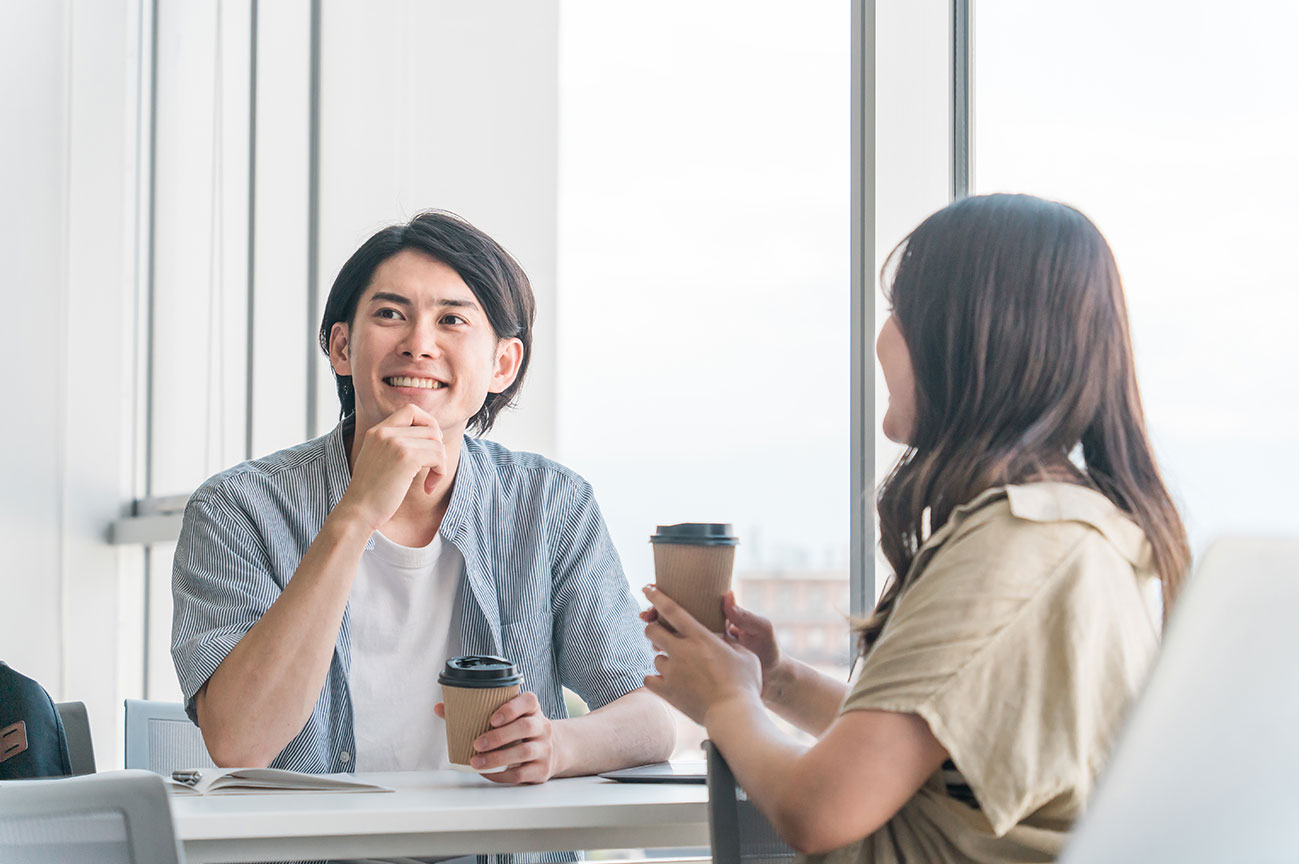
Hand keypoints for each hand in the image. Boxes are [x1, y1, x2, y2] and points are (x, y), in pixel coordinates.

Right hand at [337, 405, 446, 529]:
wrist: (358, 511)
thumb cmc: (372, 492)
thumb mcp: (380, 459)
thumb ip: (396, 444)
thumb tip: (433, 436)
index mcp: (377, 430)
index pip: (411, 410)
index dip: (428, 423)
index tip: (430, 445)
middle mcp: (385, 432)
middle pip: (430, 427)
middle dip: (438, 449)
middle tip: (433, 468)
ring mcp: (395, 442)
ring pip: (437, 443)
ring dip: (440, 464)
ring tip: (430, 481)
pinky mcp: (406, 457)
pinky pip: (439, 456)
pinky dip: (440, 473)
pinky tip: (428, 488)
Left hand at [434, 691, 559, 783]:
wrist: (554, 750)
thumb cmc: (520, 730)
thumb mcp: (507, 717)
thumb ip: (474, 711)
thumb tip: (440, 708)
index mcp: (532, 709)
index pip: (529, 701)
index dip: (511, 708)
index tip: (492, 719)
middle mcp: (542, 727)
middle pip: (526, 727)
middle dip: (499, 736)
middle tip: (477, 744)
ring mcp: (544, 749)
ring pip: (524, 752)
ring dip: (498, 758)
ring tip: (476, 762)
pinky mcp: (541, 770)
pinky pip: (521, 774)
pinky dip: (501, 775)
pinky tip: (487, 773)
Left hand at [641, 591, 786, 698]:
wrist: (733, 715)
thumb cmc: (745, 684)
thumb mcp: (744, 654)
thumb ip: (730, 641)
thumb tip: (724, 635)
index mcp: (700, 637)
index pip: (672, 610)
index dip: (657, 597)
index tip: (647, 588)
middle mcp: (682, 651)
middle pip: (652, 631)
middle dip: (653, 628)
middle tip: (661, 633)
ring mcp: (672, 671)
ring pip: (655, 657)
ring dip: (663, 659)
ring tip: (677, 667)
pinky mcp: (668, 692)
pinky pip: (650, 680)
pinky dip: (655, 679)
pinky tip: (664, 682)